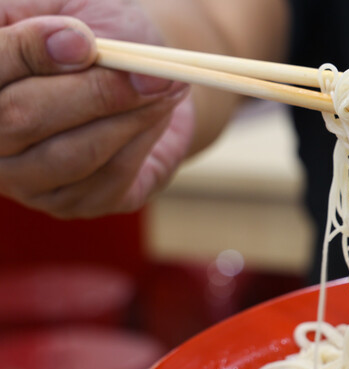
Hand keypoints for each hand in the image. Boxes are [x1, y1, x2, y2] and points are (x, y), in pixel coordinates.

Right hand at [0, 1, 192, 217]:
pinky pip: (108, 177)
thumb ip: (62, 17)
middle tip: (149, 73)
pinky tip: (159, 112)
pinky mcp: (70, 204)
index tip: (84, 41)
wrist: (140, 75)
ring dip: (127, 117)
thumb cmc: (98, 31)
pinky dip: (142, 140)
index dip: (27, 53)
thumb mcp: (78, 4)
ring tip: (164, 85)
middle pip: (18, 119)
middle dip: (92, 93)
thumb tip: (75, 43)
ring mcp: (22, 179)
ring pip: (69, 155)